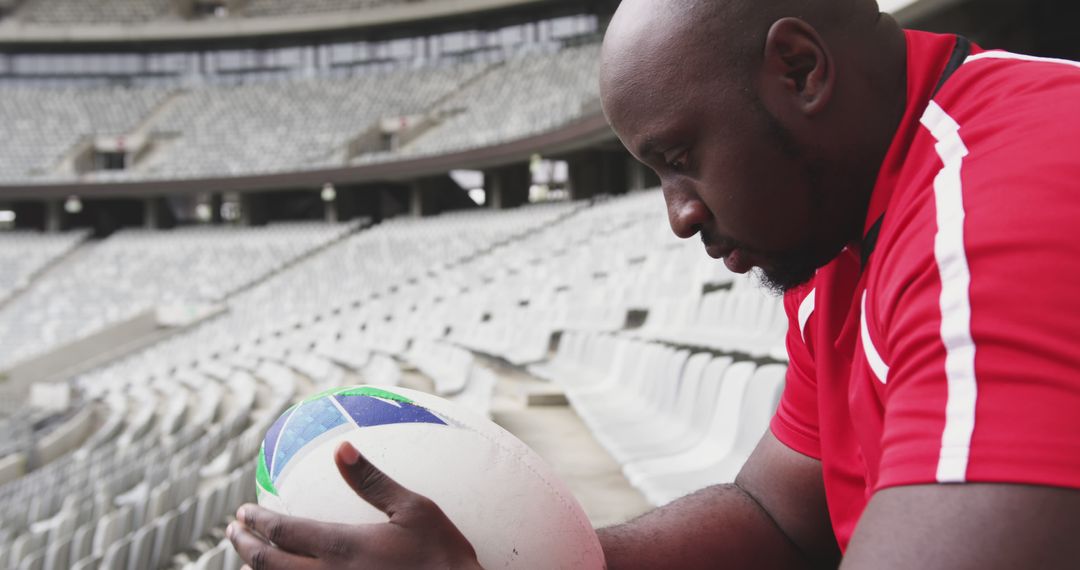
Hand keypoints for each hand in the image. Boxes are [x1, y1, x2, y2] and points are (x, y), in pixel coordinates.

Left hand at [228, 441, 480, 568]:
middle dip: (245, 545)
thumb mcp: (414, 510)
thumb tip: (341, 447)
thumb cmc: (443, 556)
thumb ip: (372, 480)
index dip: (258, 521)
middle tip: (233, 531)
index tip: (242, 512)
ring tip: (249, 558)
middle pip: (268, 563)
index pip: (283, 532)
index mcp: (342, 547)